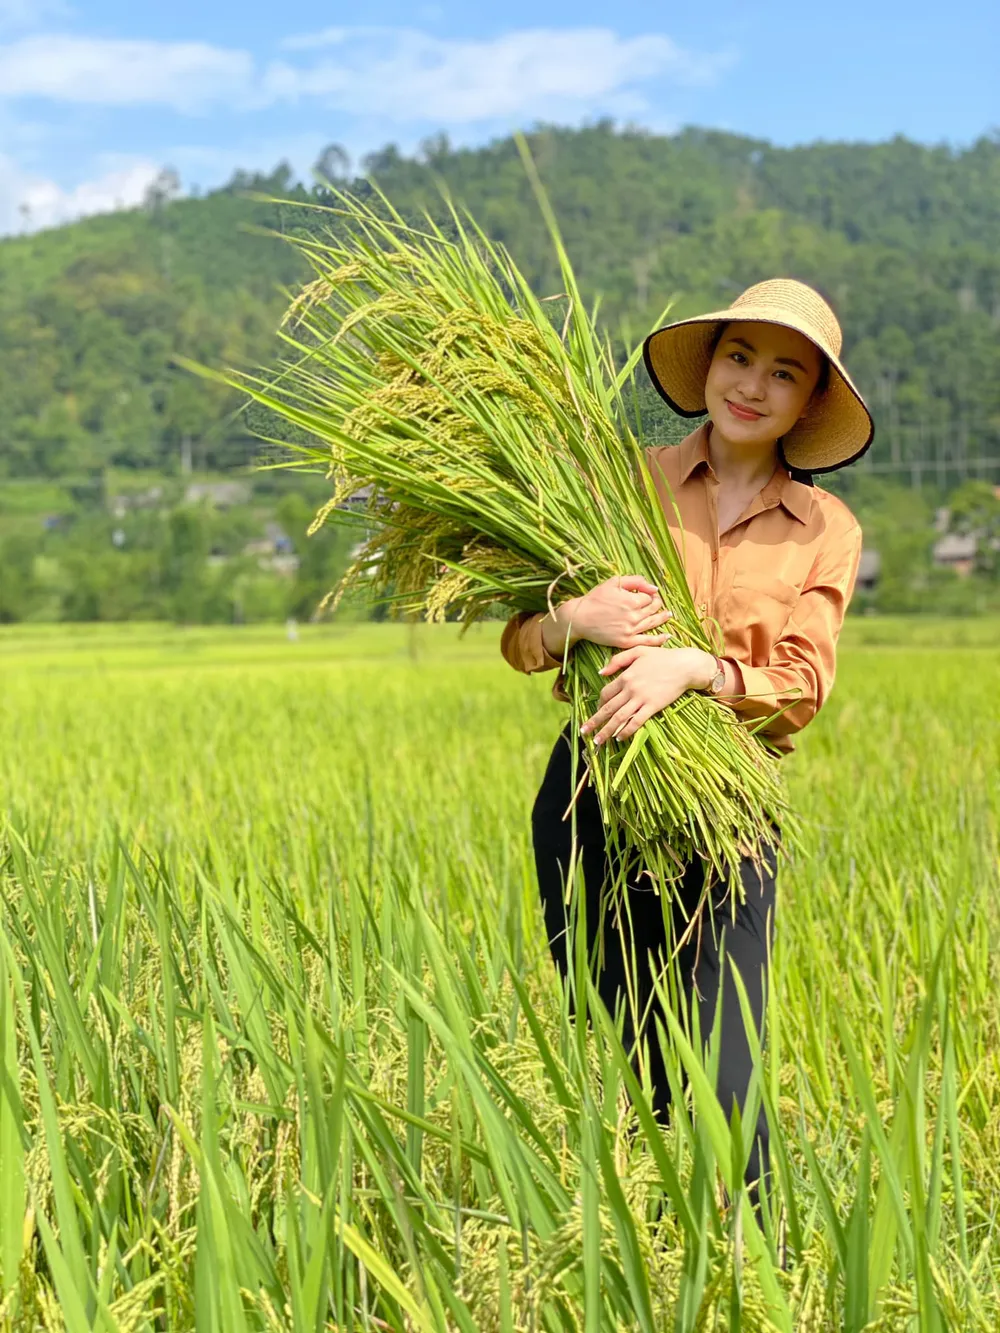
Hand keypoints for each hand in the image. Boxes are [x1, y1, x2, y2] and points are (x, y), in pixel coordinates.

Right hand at [540, 574, 673, 658]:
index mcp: (632, 600)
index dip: (648, 595)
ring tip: (668, 615)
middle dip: (657, 604)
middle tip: (658, 603)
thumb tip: (654, 588)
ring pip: (653, 623)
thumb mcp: (614, 582)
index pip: (649, 597)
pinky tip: (666, 636)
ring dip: (662, 618)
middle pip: (653, 609)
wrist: (579, 618)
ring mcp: (631, 630)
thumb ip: (635, 581)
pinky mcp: (626, 642)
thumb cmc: (595, 598)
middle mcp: (634, 616)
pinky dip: (658, 639)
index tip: (646, 595)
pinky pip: (647, 641)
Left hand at [579, 646, 717, 745]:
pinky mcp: (653, 707)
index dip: (599, 704)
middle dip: (594, 722)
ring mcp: (641, 699)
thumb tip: (600, 672)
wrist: (685, 665)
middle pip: (608, 708)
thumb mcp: (638, 651)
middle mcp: (630, 689)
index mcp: (625, 676)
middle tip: (584, 732)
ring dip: (607, 731)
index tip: (596, 711)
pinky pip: (636, 722)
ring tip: (598, 741)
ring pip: (619, 718)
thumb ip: (617, 660)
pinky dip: (627, 731)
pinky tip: (620, 738)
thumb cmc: (662, 657)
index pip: (605, 693)